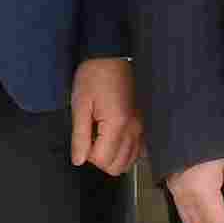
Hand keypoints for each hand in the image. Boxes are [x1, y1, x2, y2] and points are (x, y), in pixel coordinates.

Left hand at [68, 55, 143, 175]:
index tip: (84, 137)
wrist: (112, 56)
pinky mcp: (144, 123)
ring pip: (129, 161)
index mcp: (117, 124)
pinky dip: (127, 151)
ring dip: (113, 156)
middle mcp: (134, 129)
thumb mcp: (80, 105)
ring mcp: (142, 127)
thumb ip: (80, 136)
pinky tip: (115, 139)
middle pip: (117, 166)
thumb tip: (78, 160)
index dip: (87, 154)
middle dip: (100, 158)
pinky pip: (139, 150)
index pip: (102, 160)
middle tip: (91, 138)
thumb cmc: (94, 76)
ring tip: (102, 137)